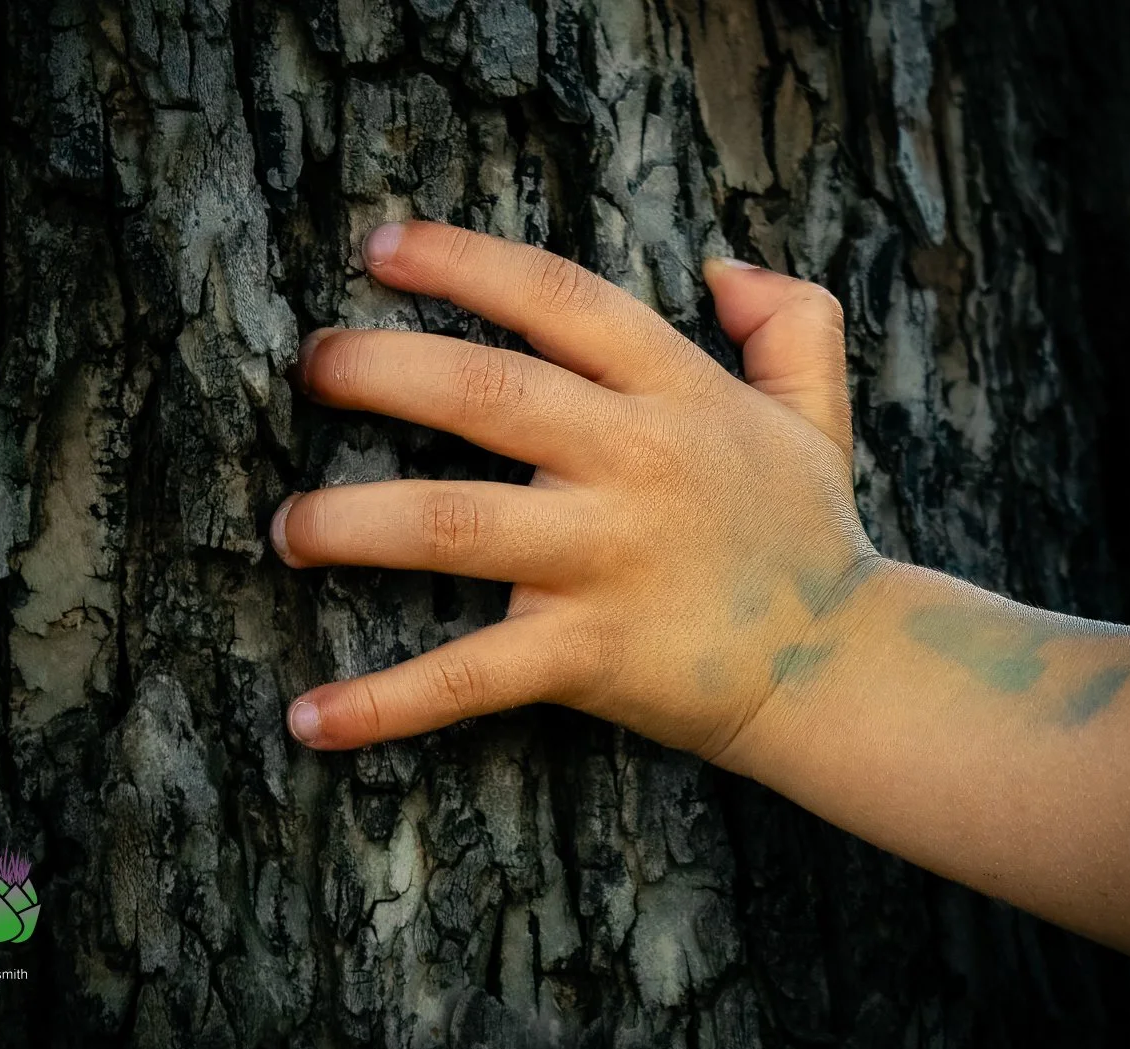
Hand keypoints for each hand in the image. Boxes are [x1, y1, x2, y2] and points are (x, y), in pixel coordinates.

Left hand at [271, 220, 880, 773]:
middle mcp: (633, 461)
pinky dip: (385, 703)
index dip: (462, 261)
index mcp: (676, 392)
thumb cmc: (809, 534)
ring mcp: (606, 559)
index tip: (379, 247)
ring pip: (447, 524)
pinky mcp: (587, 655)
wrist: (842, 667)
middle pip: (481, 393)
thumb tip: (722, 264)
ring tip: (287, 525)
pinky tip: (307, 720)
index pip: (557, 299)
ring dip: (348, 522)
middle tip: (308, 368)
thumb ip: (789, 320)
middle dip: (375, 370)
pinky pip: (468, 677)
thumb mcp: (816, 409)